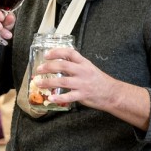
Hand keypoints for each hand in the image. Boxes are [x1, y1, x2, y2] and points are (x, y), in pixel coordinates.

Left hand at [31, 47, 149, 129]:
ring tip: (38, 83)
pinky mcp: (83, 95)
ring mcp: (83, 84)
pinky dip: (59, 98)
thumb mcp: (88, 68)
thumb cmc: (97, 80)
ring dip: (48, 82)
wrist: (112, 93)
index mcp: (84, 63)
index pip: (70, 53)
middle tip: (39, 69)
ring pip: (63, 81)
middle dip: (48, 67)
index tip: (46, 54)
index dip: (57, 52)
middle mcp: (83, 71)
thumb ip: (74, 65)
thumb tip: (57, 62)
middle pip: (63, 66)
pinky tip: (50, 98)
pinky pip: (69, 97)